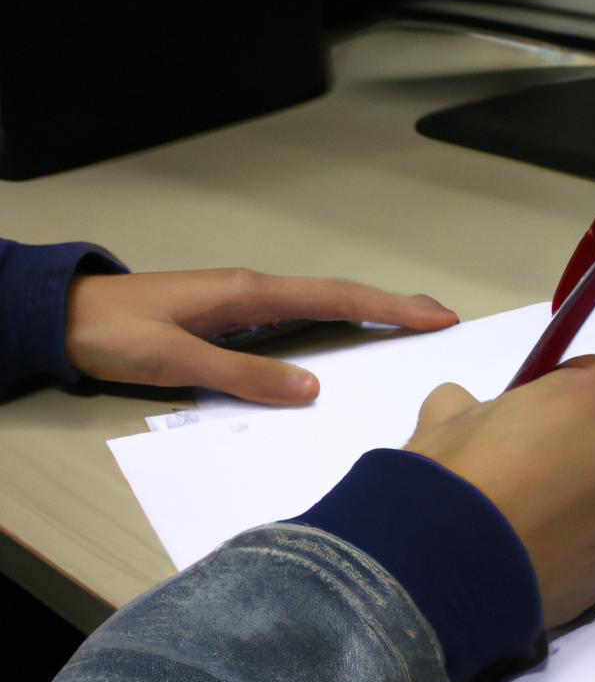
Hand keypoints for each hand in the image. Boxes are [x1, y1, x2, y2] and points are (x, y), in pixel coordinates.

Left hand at [66, 268, 458, 403]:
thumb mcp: (177, 360)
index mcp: (251, 293)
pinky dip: (339, 321)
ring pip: (324, 303)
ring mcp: (247, 300)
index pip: (337, 298)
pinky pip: (303, 315)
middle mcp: (257, 290)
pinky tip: (348, 336)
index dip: (390, 307)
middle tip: (442, 319)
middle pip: (340, 294)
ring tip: (410, 326)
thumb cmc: (116, 333)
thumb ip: (244, 375)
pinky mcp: (235, 314)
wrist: (65, 316)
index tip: (435, 318)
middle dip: (394, 304)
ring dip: (371, 311)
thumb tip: (312, 390)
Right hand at [404, 355, 594, 628]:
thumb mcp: (448, 414)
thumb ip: (476, 402)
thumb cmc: (452, 479)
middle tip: (550, 472)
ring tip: (552, 521)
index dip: (574, 396)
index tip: (550, 418)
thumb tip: (468, 408)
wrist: (450, 563)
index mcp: (589, 394)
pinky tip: (559, 551)